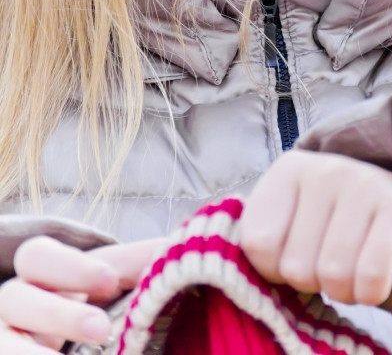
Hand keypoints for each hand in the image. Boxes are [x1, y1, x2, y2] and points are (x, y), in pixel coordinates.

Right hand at [0, 235, 163, 351]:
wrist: (81, 341)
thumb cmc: (94, 306)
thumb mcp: (109, 282)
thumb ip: (136, 262)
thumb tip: (178, 242)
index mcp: (41, 274)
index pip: (38, 256)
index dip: (72, 268)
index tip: (110, 282)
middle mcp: (16, 303)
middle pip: (16, 296)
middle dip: (59, 313)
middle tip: (101, 331)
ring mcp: (7, 338)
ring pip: (5, 343)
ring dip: (34, 354)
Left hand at [239, 151, 391, 305]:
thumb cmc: (332, 219)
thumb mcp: (292, 216)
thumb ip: (262, 239)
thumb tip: (234, 274)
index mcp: (288, 170)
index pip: (258, 245)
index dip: (274, 266)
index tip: (294, 252)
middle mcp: (325, 169)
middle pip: (297, 269)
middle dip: (313, 280)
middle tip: (330, 258)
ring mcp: (364, 184)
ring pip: (333, 278)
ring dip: (343, 290)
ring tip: (352, 265)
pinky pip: (370, 279)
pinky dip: (370, 293)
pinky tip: (374, 276)